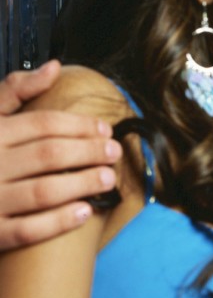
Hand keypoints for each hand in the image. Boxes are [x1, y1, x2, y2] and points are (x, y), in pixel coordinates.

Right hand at [0, 61, 119, 249]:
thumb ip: (14, 91)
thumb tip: (52, 67)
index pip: (43, 124)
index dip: (80, 126)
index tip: (105, 130)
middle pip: (49, 155)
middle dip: (88, 152)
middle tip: (114, 152)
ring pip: (43, 191)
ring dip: (81, 184)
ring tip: (107, 178)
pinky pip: (27, 230)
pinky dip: (58, 222)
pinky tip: (84, 212)